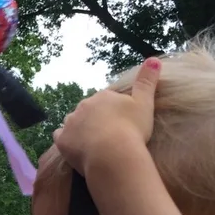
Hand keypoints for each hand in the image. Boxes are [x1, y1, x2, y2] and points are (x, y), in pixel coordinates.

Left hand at [53, 57, 160, 175]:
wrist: (113, 154)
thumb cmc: (132, 129)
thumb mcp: (145, 103)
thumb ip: (147, 82)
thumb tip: (153, 59)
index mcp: (102, 96)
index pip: (105, 100)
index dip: (112, 111)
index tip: (120, 122)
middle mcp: (83, 106)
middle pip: (88, 110)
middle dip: (95, 119)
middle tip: (108, 134)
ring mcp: (70, 122)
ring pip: (73, 122)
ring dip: (80, 128)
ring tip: (92, 142)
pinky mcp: (62, 140)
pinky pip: (61, 137)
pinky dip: (67, 140)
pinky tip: (76, 147)